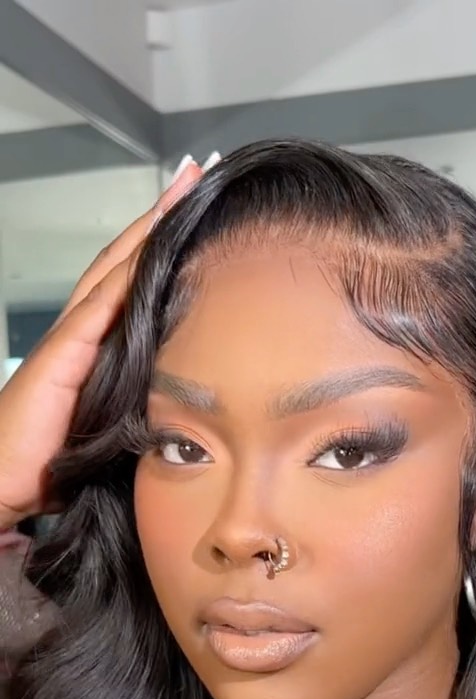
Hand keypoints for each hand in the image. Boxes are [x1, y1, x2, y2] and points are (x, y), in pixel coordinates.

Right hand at [0, 157, 202, 528]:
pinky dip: (123, 279)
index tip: (193, 209)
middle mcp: (80, 332)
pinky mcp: (59, 361)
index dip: (159, 245)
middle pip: (122, 262)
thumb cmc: (53, 461)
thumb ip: (139, 400)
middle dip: (157, 218)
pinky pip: (96, 312)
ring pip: (112, 273)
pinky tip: (149, 251)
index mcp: (94, 345)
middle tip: (194, 175)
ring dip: (146, 232)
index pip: (130, 282)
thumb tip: (186, 401)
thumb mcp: (109, 423)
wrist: (2, 483)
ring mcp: (68, 342)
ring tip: (180, 192)